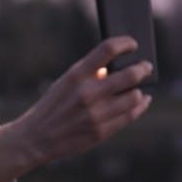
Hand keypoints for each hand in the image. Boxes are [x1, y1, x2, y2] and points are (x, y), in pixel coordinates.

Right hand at [0, 37, 151, 181]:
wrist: (36, 138)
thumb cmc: (52, 106)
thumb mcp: (65, 83)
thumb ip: (89, 75)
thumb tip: (116, 68)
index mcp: (76, 75)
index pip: (107, 49)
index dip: (125, 43)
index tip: (133, 44)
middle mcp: (87, 93)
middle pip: (129, 74)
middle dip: (143, 68)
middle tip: (146, 67)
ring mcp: (96, 114)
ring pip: (134, 97)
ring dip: (140, 90)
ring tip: (140, 88)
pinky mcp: (101, 131)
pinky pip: (130, 115)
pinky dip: (140, 106)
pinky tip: (142, 101)